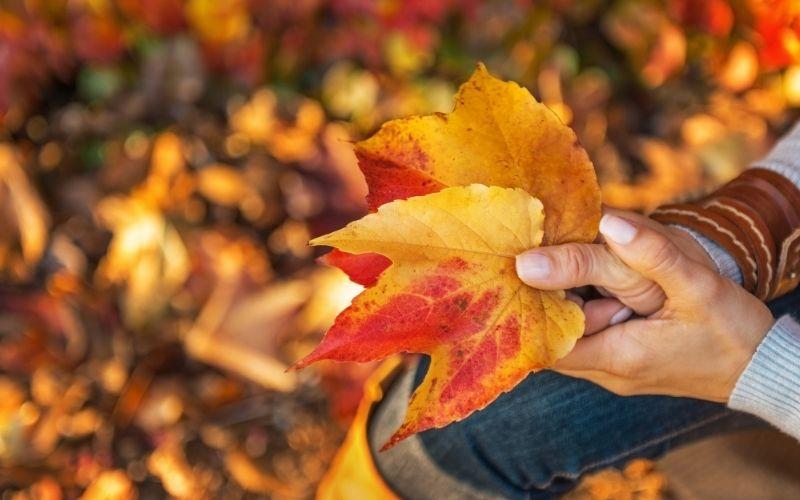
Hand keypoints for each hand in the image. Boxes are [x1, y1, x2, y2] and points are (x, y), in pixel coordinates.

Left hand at [516, 211, 773, 401]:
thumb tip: (606, 222)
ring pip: (570, 330)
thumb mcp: (697, 286)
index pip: (545, 339)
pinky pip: (589, 331)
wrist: (763, 366)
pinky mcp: (624, 357)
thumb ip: (651, 255)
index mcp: (616, 358)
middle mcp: (607, 370)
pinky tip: (596, 276)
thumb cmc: (733, 331)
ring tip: (577, 258)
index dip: (531, 303)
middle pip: (552, 333)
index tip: (528, 264)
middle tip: (551, 251)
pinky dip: (587, 303)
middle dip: (548, 294)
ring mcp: (614, 366)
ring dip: (569, 296)